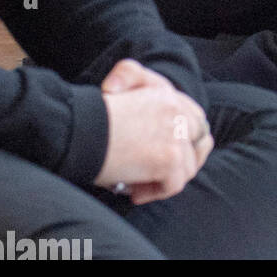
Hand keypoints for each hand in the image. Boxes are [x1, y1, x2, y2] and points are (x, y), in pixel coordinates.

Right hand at [94, 58, 213, 204]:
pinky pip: (175, 184)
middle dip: (183, 159)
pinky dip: (156, 192)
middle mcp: (177, 110)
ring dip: (165, 179)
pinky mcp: (169, 157)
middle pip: (198, 140)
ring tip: (139, 183)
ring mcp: (176, 134)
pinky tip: (135, 191)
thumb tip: (149, 111)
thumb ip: (139, 84)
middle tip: (159, 174)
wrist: (78, 130)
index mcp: (167, 94)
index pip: (194, 117)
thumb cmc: (91, 115)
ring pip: (187, 166)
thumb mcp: (119, 84)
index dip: (185, 138)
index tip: (166, 153)